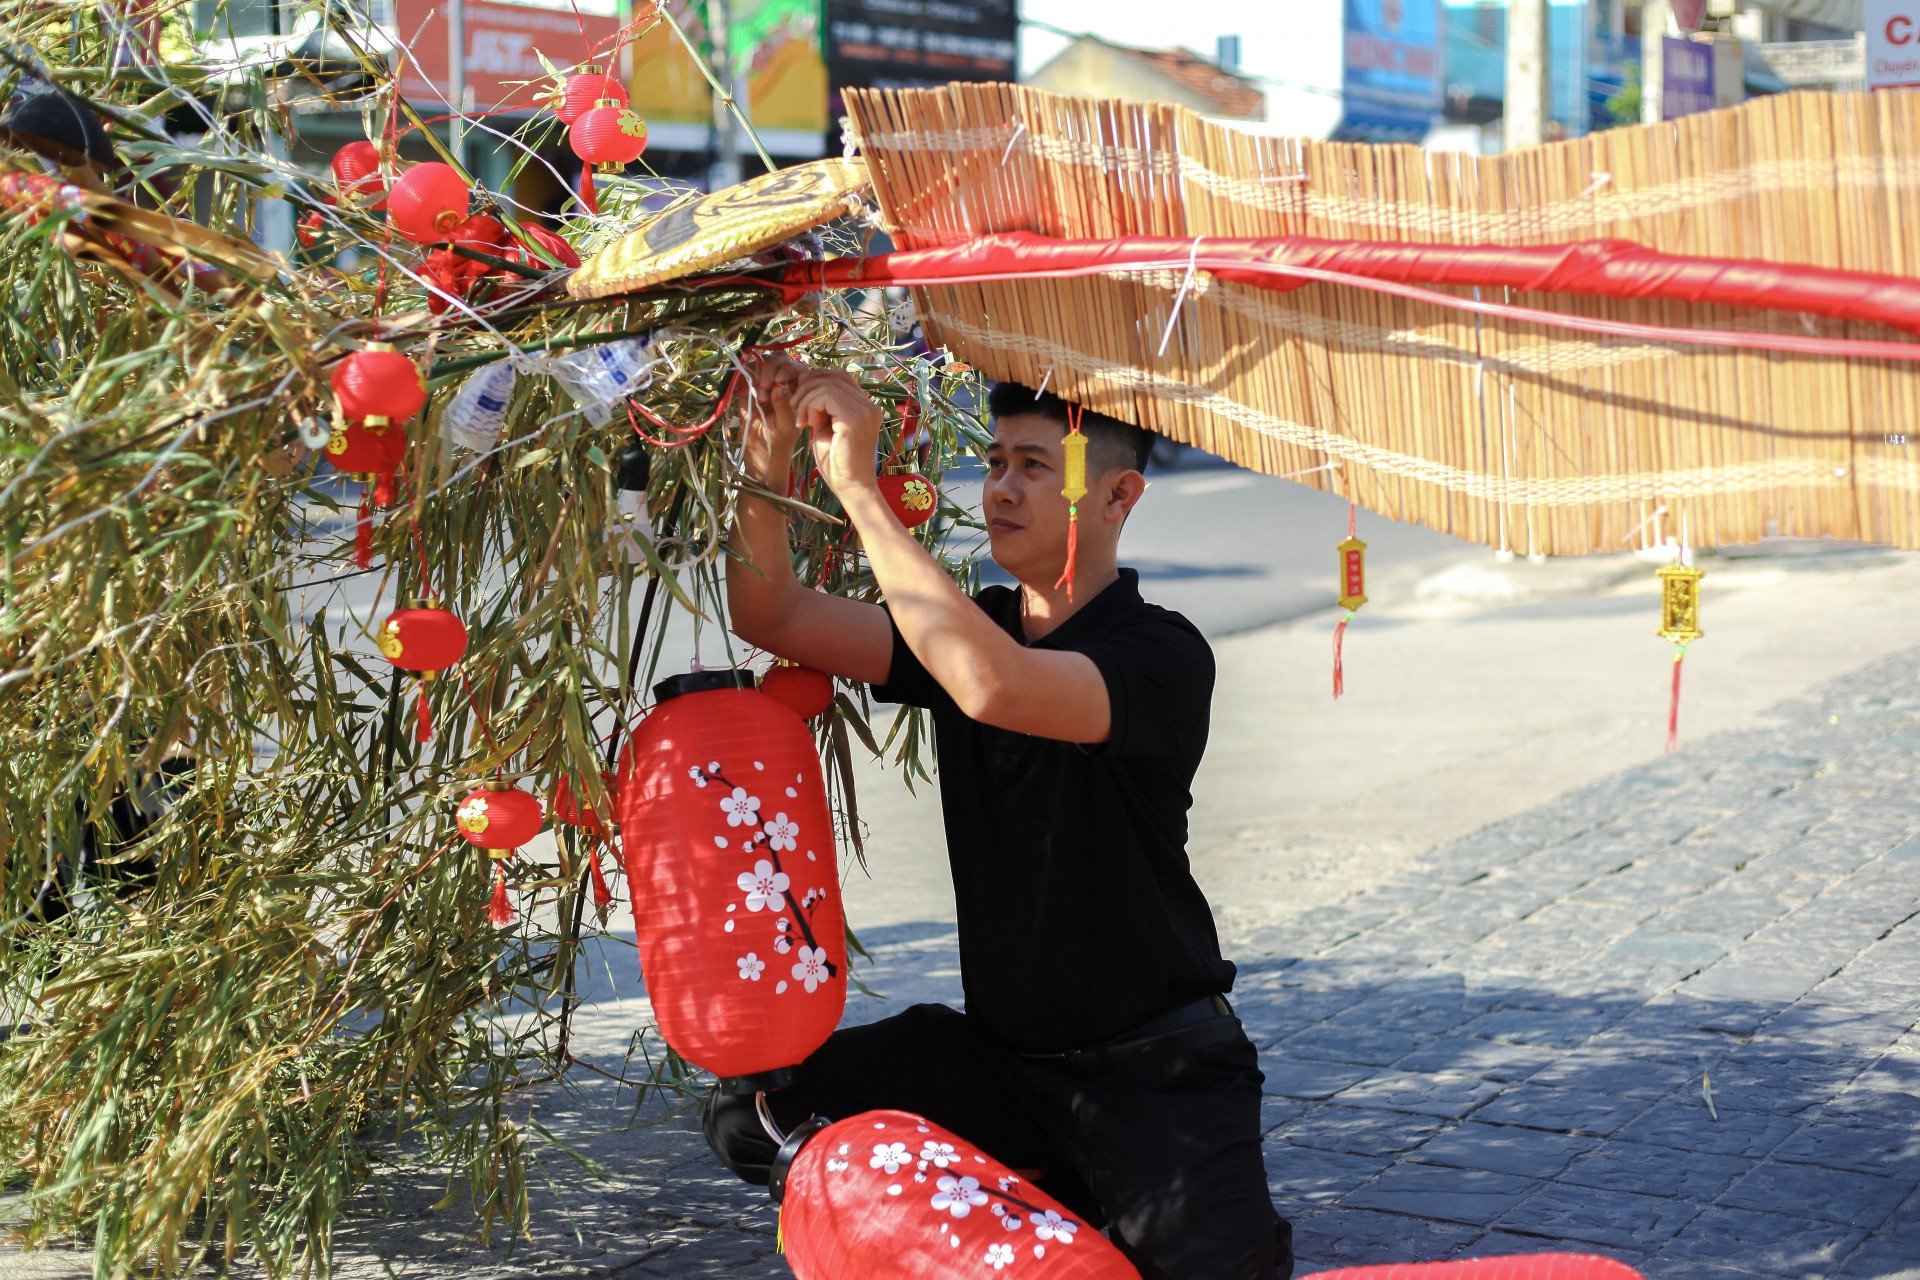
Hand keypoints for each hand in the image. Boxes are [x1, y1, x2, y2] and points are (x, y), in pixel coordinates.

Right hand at [747, 353, 803, 448]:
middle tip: (767, 386)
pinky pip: (745, 372)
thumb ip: (783, 406)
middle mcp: (783, 378)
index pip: (796, 367)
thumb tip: (779, 386)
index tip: (779, 381)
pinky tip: (745, 392)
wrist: (761, 446)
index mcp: (798, 386)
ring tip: (760, 398)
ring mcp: (765, 379)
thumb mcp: (785, 424)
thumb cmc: (780, 435)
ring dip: (759, 375)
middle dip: (772, 369)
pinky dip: (744, 377)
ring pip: (762, 362)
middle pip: (779, 359)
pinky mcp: (749, 384)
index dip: (788, 369)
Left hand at [791, 369, 883, 497]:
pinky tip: (808, 424)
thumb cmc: (837, 463)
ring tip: (801, 421)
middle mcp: (869, 405)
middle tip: (795, 408)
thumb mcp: (827, 427)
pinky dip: (810, 407)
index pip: (842, 376)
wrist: (850, 487)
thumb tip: (807, 382)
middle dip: (807, 388)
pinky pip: (826, 397)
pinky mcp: (854, 419)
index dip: (818, 377)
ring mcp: (864, 411)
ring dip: (806, 400)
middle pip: (833, 377)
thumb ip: (823, 406)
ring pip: (827, 386)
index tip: (800, 391)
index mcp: (865, 406)